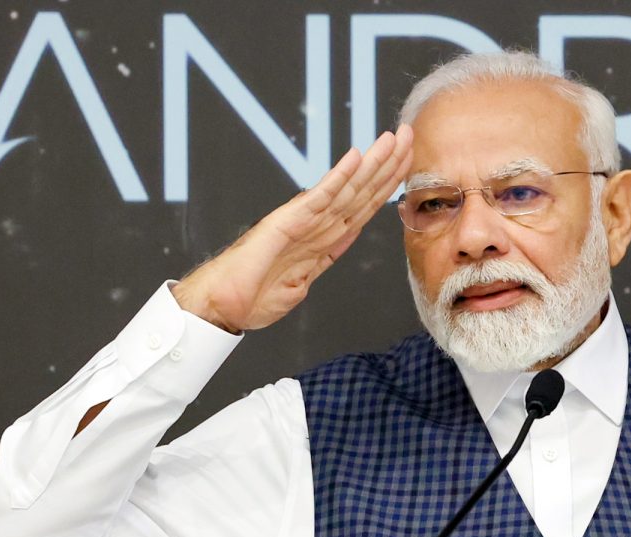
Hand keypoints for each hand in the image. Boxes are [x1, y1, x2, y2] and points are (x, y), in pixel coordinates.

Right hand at [172, 125, 412, 332]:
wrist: (221, 306)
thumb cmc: (250, 296)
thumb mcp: (299, 285)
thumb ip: (317, 266)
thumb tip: (331, 254)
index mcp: (321, 240)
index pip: (362, 207)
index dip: (386, 185)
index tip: (407, 164)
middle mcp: (315, 225)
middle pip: (361, 191)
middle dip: (388, 165)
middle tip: (409, 135)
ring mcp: (302, 221)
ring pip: (347, 188)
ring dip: (373, 163)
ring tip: (393, 138)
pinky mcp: (286, 222)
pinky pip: (319, 197)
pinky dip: (339, 177)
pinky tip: (356, 157)